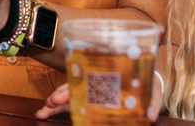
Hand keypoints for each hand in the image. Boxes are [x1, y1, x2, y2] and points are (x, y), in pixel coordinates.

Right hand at [35, 72, 163, 119]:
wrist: (148, 84)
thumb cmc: (147, 85)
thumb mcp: (151, 92)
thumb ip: (152, 103)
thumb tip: (152, 116)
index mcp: (109, 78)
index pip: (87, 81)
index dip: (72, 89)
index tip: (61, 97)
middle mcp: (96, 83)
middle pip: (74, 87)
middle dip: (60, 95)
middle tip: (50, 103)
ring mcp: (91, 92)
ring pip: (68, 94)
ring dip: (55, 102)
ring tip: (43, 112)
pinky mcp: (90, 101)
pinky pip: (72, 103)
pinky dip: (58, 108)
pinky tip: (45, 113)